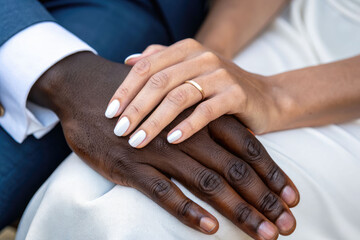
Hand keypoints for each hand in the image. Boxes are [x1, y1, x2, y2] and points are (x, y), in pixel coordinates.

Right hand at [29, 52, 298, 239]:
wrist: (88, 91)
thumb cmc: (140, 102)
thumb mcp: (177, 104)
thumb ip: (206, 122)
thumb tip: (238, 147)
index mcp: (200, 117)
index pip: (248, 147)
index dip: (273, 173)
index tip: (293, 197)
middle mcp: (186, 134)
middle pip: (235, 169)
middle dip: (265, 199)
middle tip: (288, 225)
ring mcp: (158, 151)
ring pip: (207, 183)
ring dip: (238, 210)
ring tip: (262, 233)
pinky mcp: (131, 167)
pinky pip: (164, 193)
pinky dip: (188, 211)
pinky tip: (209, 228)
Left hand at [105, 39, 278, 147]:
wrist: (264, 97)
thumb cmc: (219, 87)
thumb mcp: (190, 71)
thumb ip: (161, 61)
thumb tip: (128, 60)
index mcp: (186, 50)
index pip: (146, 67)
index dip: (125, 90)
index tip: (109, 112)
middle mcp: (202, 57)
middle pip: (159, 81)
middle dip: (135, 108)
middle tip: (119, 130)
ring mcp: (220, 74)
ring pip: (179, 96)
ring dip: (155, 121)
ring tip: (138, 141)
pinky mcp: (236, 94)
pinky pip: (206, 111)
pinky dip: (188, 126)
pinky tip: (172, 141)